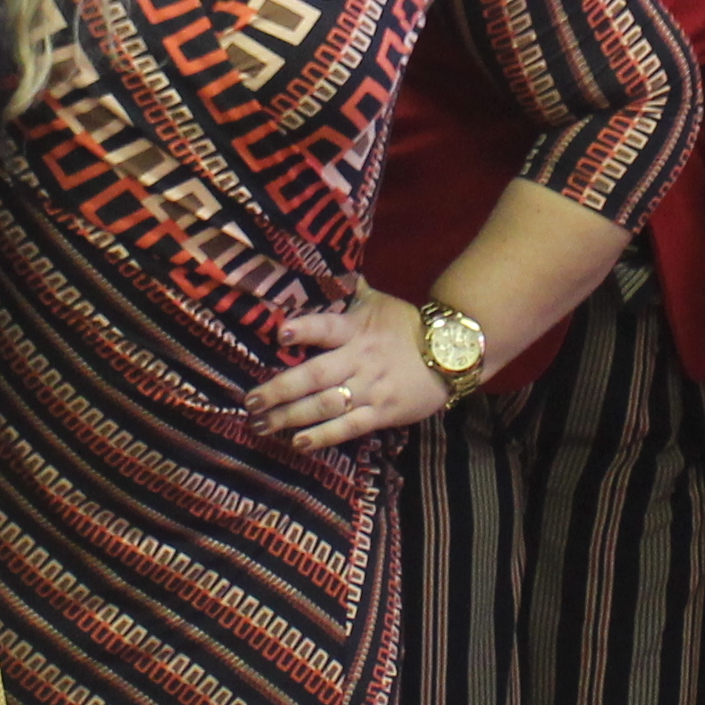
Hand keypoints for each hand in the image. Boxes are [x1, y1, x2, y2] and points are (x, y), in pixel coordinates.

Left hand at [248, 284, 460, 452]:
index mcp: (357, 329)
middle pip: (315, 376)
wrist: (452, 353)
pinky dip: (323, 436)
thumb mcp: (379, 302)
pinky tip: (298, 442)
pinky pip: (348, 427)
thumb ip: (350, 290)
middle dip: (280, 389)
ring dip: (291, 417)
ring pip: (325, 405)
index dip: (305, 328)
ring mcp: (370, 389)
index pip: (327, 327)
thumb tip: (326, 262)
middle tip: (251, 400)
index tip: (280, 333)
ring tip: (262, 424)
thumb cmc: (408, 326)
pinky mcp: (381, 413)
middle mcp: (359, 359)